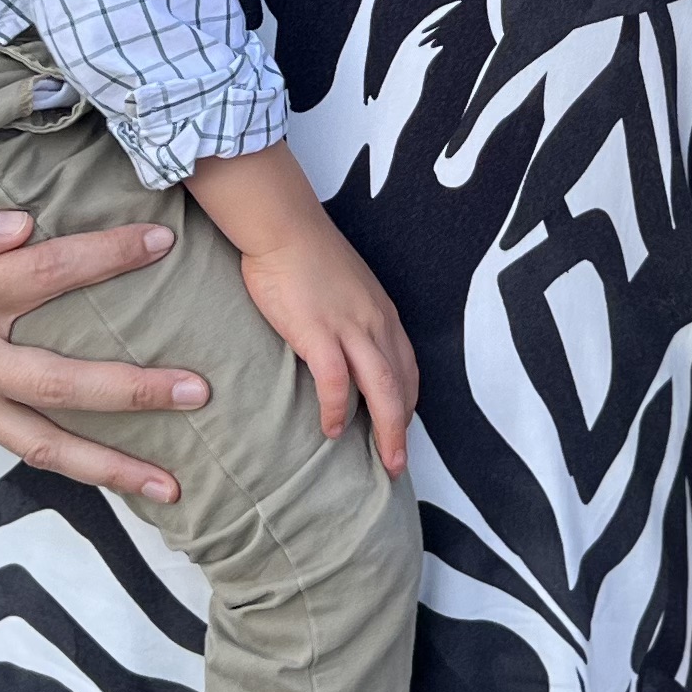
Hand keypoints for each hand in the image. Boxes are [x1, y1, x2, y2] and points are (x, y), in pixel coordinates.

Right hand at [0, 196, 198, 504]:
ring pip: (43, 443)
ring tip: (172, 485)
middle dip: (133, 391)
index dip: (105, 258)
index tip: (159, 245)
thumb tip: (25, 227)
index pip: (45, 275)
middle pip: (61, 383)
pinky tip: (113, 474)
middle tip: (198, 393)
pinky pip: (18, 445)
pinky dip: (67, 463)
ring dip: (110, 467)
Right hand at [242, 227, 420, 476]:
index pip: (407, 366)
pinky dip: (338, 410)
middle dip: (403, 428)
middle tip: (399, 464)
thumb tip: (342, 344)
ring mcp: (350, 327)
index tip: (401, 426)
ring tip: (385, 462)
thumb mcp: (343, 288)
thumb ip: (350, 317)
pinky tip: (331, 430)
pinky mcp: (319, 332)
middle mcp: (376, 323)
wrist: (283, 227)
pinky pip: (337, 382)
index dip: (408, 401)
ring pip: (382, 389)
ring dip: (387, 430)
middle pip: (401, 385)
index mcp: (381, 313)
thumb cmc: (305, 254)